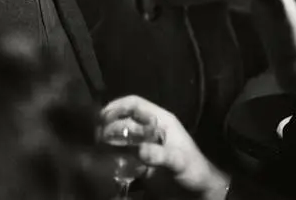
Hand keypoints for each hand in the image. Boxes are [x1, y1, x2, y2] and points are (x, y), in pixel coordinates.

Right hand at [100, 96, 229, 197]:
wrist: (200, 190)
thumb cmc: (194, 169)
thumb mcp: (179, 160)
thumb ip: (161, 155)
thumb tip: (140, 150)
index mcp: (161, 121)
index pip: (135, 104)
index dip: (118, 105)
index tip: (101, 115)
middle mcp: (150, 130)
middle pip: (125, 120)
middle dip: (109, 125)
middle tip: (95, 136)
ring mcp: (146, 145)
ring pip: (122, 137)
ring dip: (109, 140)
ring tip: (97, 147)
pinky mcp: (142, 161)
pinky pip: (124, 154)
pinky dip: (114, 156)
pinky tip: (105, 161)